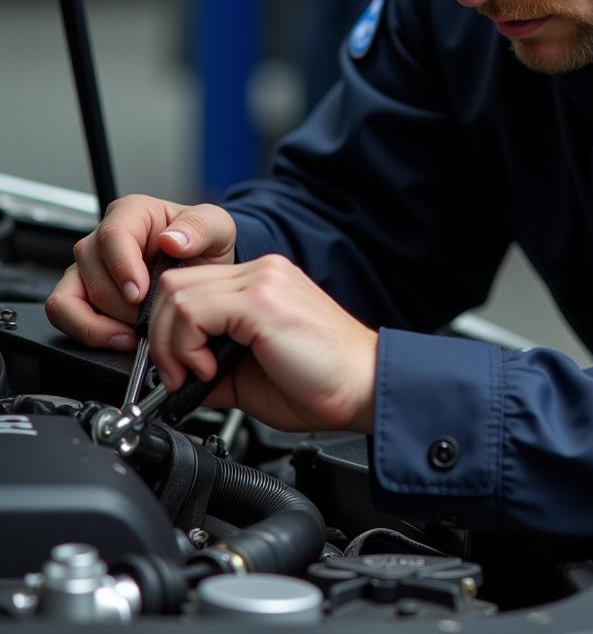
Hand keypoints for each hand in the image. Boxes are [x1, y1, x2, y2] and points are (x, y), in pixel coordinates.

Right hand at [45, 195, 236, 349]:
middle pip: (91, 270)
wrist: (203, 270)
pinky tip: (120, 339)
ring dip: (102, 321)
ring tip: (135, 333)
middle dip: (121, 302)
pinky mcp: (82, 295)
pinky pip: (64, 314)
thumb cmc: (204, 243)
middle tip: (149, 316)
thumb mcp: (216, 227)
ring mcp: (89, 268)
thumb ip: (200, 228)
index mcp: (132, 213)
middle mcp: (103, 239)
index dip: (122, 266)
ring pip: (70, 297)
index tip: (139, 292)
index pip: (112, 235)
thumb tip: (172, 240)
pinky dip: (88, 332)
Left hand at [147, 254, 378, 432]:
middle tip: (177, 376)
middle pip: (174, 284)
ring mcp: (263, 281)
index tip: (178, 371)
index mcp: (261, 283)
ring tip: (196, 375)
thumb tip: (173, 379)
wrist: (365, 387)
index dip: (168, 330)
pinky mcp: (263, 301)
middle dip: (159, 336)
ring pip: (177, 295)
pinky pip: (194, 311)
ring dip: (170, 344)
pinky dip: (186, 346)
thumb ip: (211, 366)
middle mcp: (262, 272)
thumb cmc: (322, 383)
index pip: (189, 285)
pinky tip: (209, 370)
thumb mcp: (250, 375)